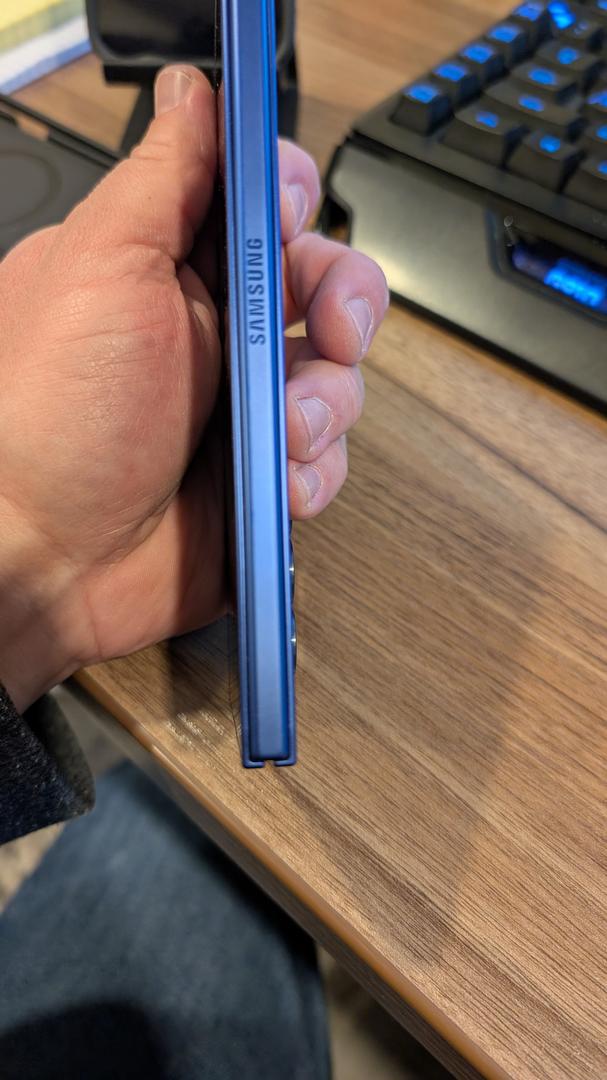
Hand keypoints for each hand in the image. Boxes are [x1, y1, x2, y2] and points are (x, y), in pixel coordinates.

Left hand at [0, 65, 387, 712]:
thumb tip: (193, 95)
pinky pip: (329, 457)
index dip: (294, 207)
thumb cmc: (47, 413)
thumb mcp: (101, 268)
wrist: (43, 560)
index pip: (262, 206)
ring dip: (328, 399)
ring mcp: (242, 408)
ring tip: (286, 432)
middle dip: (343, 301)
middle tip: (330, 330)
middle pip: (322, 283)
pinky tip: (278, 484)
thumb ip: (163, 179)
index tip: (288, 228)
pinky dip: (316, 470)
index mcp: (169, 268)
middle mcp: (213, 332)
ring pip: (339, 374)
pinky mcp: (263, 475)